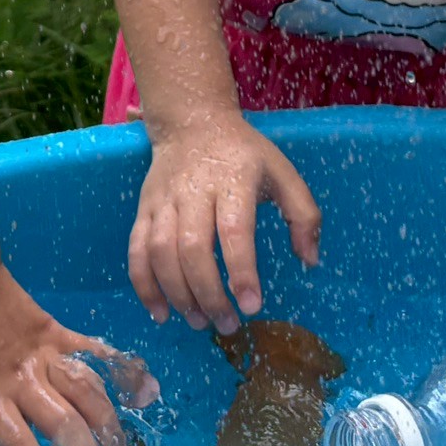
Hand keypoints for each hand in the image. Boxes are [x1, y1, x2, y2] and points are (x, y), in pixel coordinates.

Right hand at [129, 112, 319, 334]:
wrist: (191, 121)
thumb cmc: (243, 154)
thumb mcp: (282, 172)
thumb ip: (303, 214)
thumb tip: (310, 260)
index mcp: (232, 179)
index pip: (233, 230)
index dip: (241, 271)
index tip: (252, 305)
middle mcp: (193, 190)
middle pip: (192, 247)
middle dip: (208, 293)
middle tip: (228, 324)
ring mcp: (163, 200)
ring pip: (160, 252)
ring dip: (177, 294)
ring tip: (200, 321)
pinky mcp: (143, 209)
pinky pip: (136, 250)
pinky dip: (144, 285)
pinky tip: (161, 312)